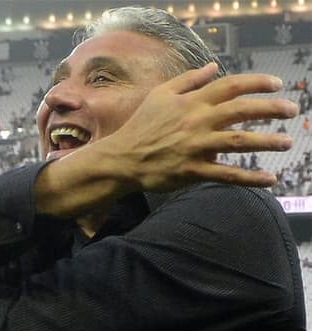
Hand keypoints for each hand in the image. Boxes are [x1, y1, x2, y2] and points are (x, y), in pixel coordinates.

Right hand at [109, 62, 297, 190]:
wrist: (122, 159)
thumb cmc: (140, 126)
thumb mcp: (160, 95)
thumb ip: (188, 80)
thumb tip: (213, 67)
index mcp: (191, 102)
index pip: (231, 86)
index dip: (257, 83)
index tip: (276, 84)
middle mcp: (197, 122)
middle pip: (242, 110)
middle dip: (271, 108)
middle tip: (292, 109)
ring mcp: (196, 147)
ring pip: (239, 141)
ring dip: (267, 142)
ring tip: (286, 142)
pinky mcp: (193, 170)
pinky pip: (226, 174)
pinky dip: (250, 178)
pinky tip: (269, 179)